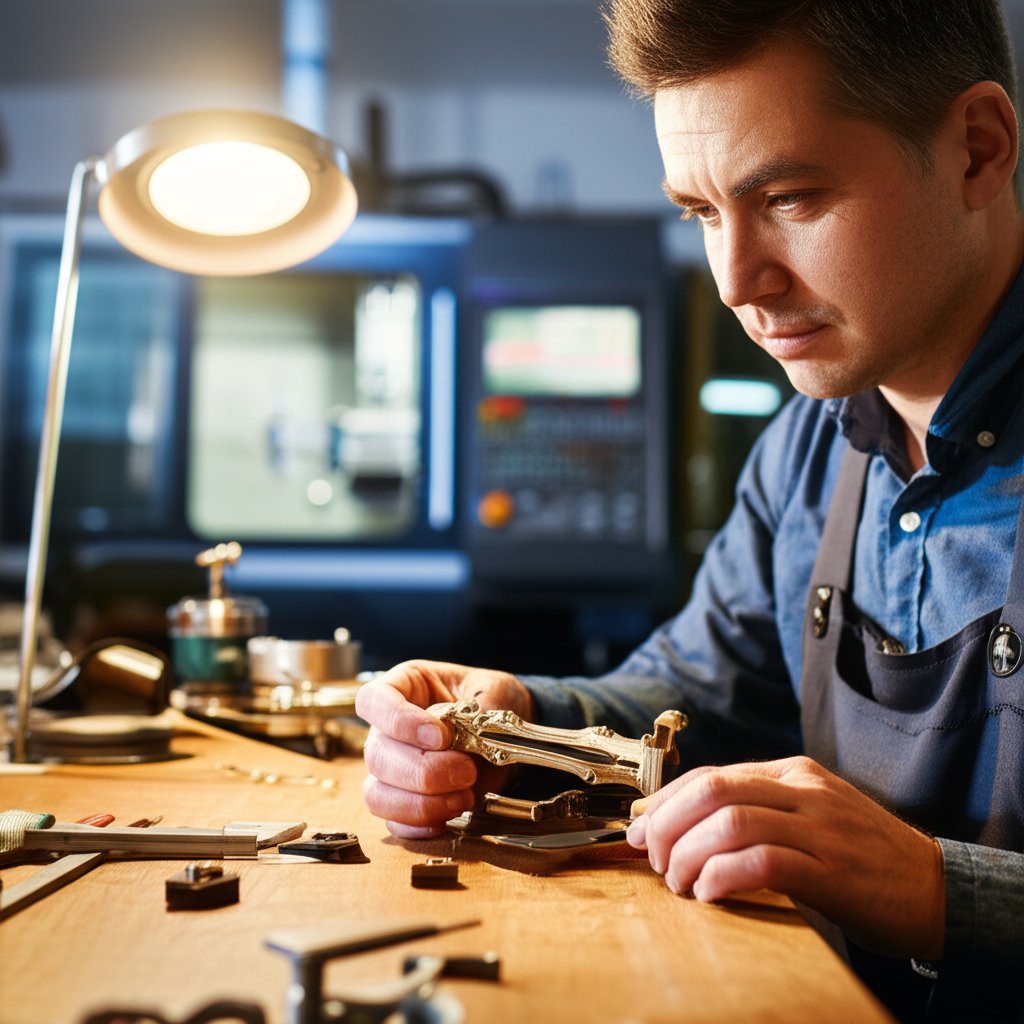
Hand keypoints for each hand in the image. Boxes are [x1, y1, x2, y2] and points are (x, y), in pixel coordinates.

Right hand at [356, 659, 534, 839]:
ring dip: (422, 803)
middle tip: (468, 770)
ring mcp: (390, 768)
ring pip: (378, 794)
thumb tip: (476, 728)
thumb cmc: (493, 701)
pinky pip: (394, 822)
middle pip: (377, 754)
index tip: (440, 736)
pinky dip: (420, 825)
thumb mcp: (497, 689)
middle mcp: (388, 729)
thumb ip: (487, 705)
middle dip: (425, 770)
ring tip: (465, 796)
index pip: (374, 701)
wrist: (507, 734)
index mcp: (404, 687)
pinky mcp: (402, 801)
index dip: (399, 722)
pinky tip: (450, 816)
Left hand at [626, 756, 944, 957]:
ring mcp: (820, 827)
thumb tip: (678, 825)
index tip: (638, 830)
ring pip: (729, 823)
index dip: (663, 802)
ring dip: (688, 855)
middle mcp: (803, 790)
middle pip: (711, 790)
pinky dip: (723, 876)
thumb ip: (755, 812)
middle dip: (666, 824)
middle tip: (653, 859)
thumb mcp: (807, 816)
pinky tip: (710, 893)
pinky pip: (762, 862)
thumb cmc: (861, 856)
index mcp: (792, 772)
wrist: (937, 887)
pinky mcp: (832, 869)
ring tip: (679, 883)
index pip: (710, 775)